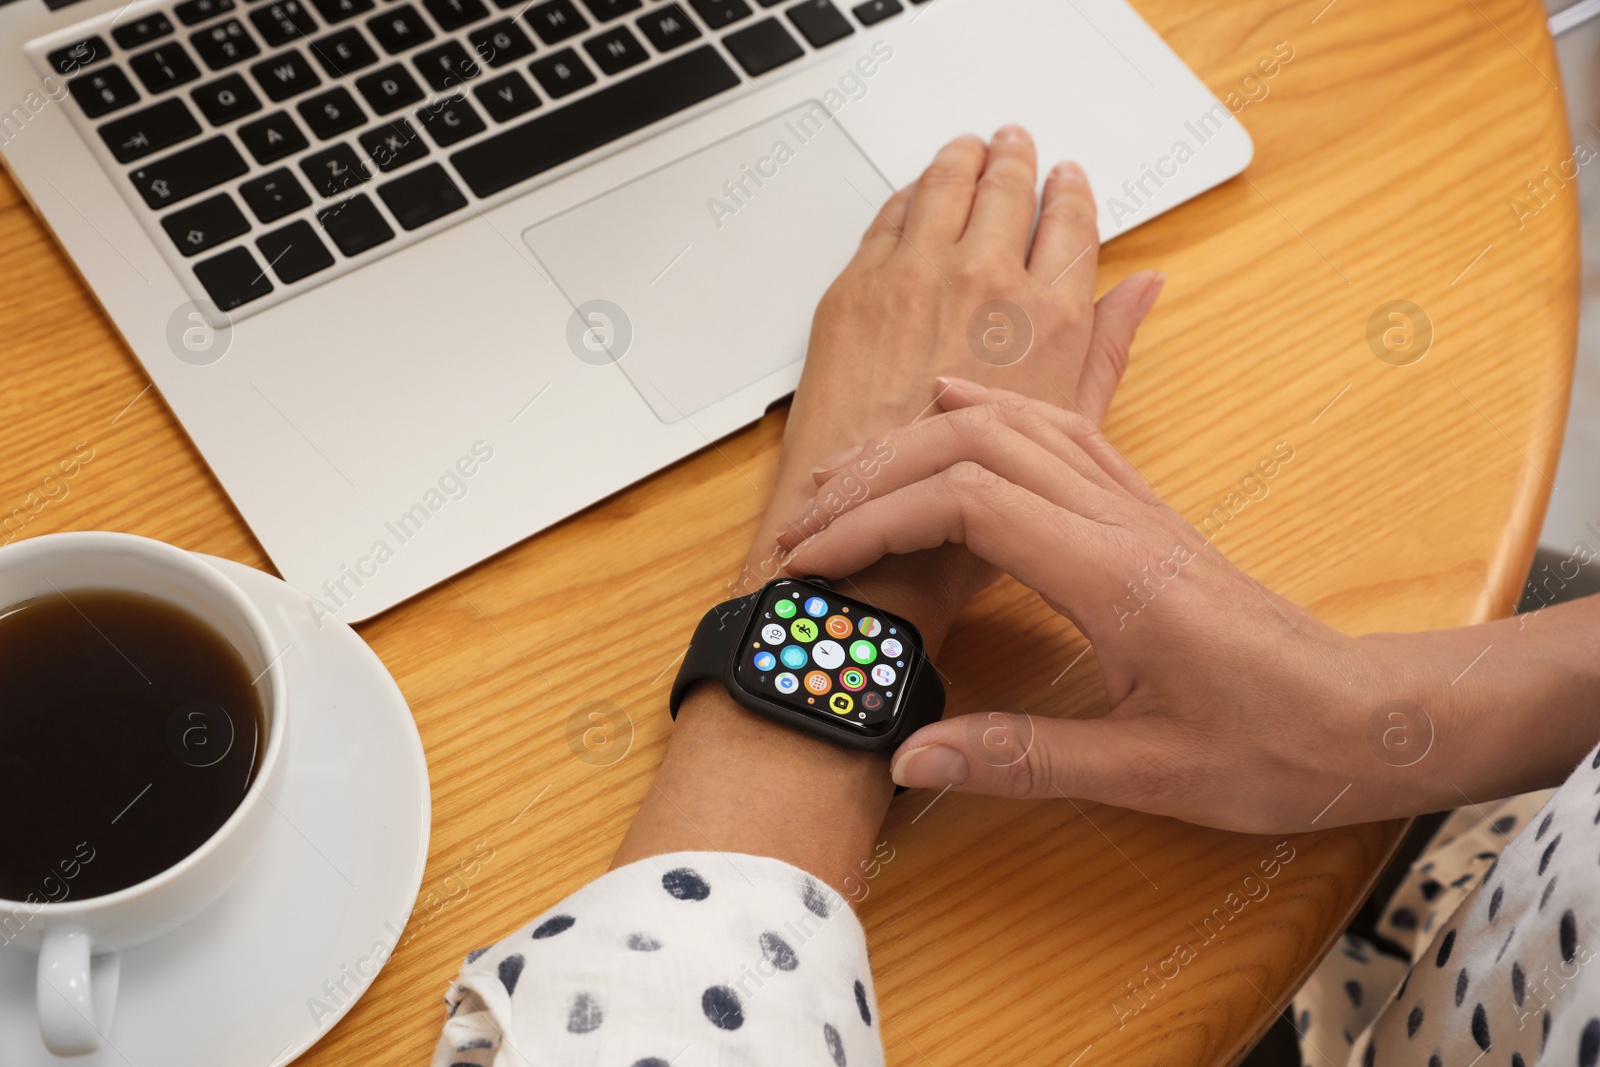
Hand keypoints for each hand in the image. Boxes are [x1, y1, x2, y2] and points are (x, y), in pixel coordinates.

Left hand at [736, 126, 1163, 645]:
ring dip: (955, 161)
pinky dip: (903, 199)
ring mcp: (920, 282)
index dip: (1069, 190)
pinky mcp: (858, 292)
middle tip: (1007, 141)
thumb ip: (1107, 348)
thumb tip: (1145, 287)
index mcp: (1055, 322)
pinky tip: (909, 200)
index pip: (1071, 220)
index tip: (1064, 173)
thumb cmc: (979, 514)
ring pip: (943, 187)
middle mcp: (992, 288)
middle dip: (1010, 158)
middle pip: (1006, 188)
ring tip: (962, 151)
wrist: (881, 554)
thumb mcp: (1077, 436)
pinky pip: (885, 218)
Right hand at [775, 381, 1466, 833]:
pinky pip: (1061, 433)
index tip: (817, 562)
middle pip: (976, 446)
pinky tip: (958, 407)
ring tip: (850, 469)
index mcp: (1116, 575)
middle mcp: (1121, 521)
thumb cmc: (1280, 745)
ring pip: (1015, 427)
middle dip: (877, 474)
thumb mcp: (1151, 774)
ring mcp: (1134, 508)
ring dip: (922, 438)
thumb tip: (914, 756)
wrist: (1369, 717)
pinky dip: (992, 412)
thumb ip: (1025, 760)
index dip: (878, 522)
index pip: (969, 502)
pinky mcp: (1142, 515)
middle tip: (807, 521)